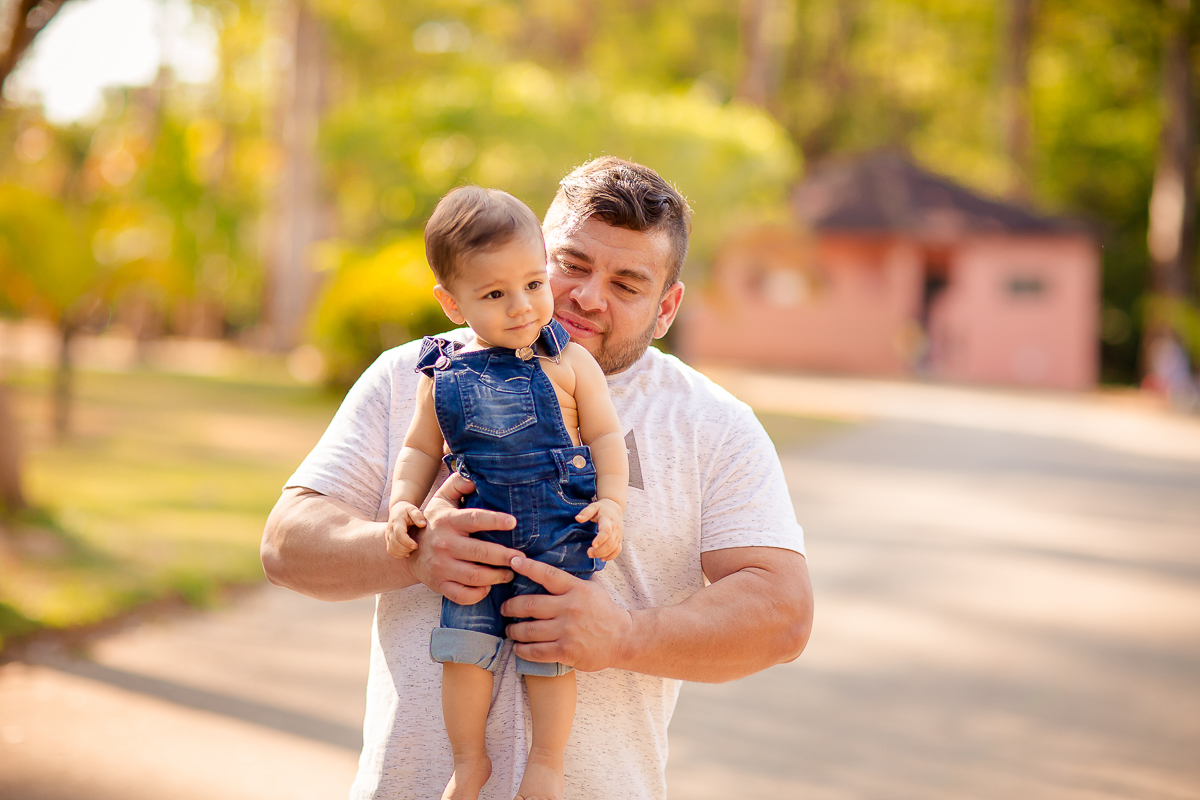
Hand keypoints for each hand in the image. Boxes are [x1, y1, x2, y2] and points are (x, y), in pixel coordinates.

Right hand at [385, 501, 423, 557]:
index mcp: (396, 522)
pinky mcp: (388, 540)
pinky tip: (407, 553)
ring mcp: (388, 536)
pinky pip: (390, 551)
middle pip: (395, 543)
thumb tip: (422, 524)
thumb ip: (417, 515)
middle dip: (406, 549)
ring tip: (411, 550)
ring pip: (391, 549)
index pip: (399, 534)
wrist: (397, 510)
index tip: (416, 546)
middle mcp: (390, 530)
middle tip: (416, 547)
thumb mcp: (413, 509)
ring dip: (402, 552)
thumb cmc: (407, 510)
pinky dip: (398, 555)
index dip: (407, 542)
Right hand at [407, 472, 523, 604]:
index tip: (513, 522)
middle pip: (481, 552)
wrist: (409, 549)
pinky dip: (479, 593)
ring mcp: (441, 567)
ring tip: (511, 572)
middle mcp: (444, 544)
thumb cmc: (434, 521)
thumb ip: (459, 483)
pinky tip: (489, 586)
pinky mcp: (439, 585)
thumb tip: (476, 474)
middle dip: (506, 556)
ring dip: (498, 576)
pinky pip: (463, 595)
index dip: (495, 520)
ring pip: (476, 576)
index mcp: (448, 521)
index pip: (475, 519)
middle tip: (522, 557)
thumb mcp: (442, 498)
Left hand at [501, 556, 632, 671]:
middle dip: (511, 607)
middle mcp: (570, 608)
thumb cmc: (605, 611)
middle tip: (504, 608)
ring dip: (514, 630)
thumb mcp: (593, 588)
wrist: (624, 638)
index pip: (547, 575)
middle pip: (530, 604)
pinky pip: (536, 651)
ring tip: (509, 630)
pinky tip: (518, 648)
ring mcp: (567, 631)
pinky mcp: (566, 651)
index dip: (528, 567)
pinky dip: (522, 650)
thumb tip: (555, 565)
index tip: (513, 561)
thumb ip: (573, 579)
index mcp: (576, 589)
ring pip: (529, 630)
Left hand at [576, 498, 622, 560]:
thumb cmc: (602, 508)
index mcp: (608, 520)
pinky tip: (602, 558)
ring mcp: (619, 535)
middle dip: (599, 550)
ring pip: (614, 548)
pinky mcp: (619, 539)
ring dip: (603, 554)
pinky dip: (611, 556)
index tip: (593, 545)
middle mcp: (615, 528)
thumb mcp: (593, 507)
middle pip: (610, 542)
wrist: (615, 508)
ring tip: (592, 555)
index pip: (607, 531)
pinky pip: (618, 550)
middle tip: (588, 553)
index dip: (601, 539)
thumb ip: (586, 512)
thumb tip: (577, 518)